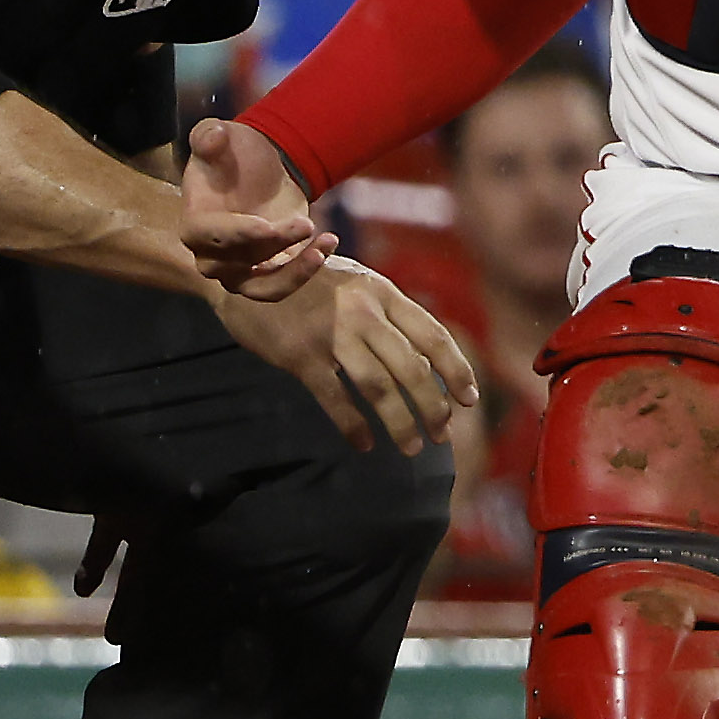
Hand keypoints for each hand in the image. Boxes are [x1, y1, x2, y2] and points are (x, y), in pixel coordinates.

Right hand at [179, 117, 328, 301]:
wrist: (258, 168)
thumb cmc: (233, 153)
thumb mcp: (219, 134)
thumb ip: (209, 135)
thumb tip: (213, 137)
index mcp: (194, 222)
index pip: (206, 237)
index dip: (236, 234)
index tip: (266, 226)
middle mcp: (211, 253)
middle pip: (236, 263)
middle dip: (273, 245)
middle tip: (306, 223)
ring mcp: (238, 269)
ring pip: (261, 288)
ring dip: (292, 274)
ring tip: (322, 247)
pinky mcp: (266, 272)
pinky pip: (283, 283)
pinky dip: (306, 270)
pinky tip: (329, 243)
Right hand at [219, 263, 481, 454]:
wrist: (248, 271)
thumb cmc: (312, 282)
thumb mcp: (359, 285)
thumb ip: (390, 315)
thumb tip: (428, 361)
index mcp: (384, 293)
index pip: (433, 335)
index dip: (456, 369)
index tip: (470, 398)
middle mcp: (363, 312)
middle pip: (411, 367)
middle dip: (433, 406)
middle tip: (443, 434)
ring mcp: (331, 334)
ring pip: (378, 387)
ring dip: (400, 422)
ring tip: (412, 447)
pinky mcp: (299, 356)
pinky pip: (334, 398)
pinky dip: (353, 425)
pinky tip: (365, 444)